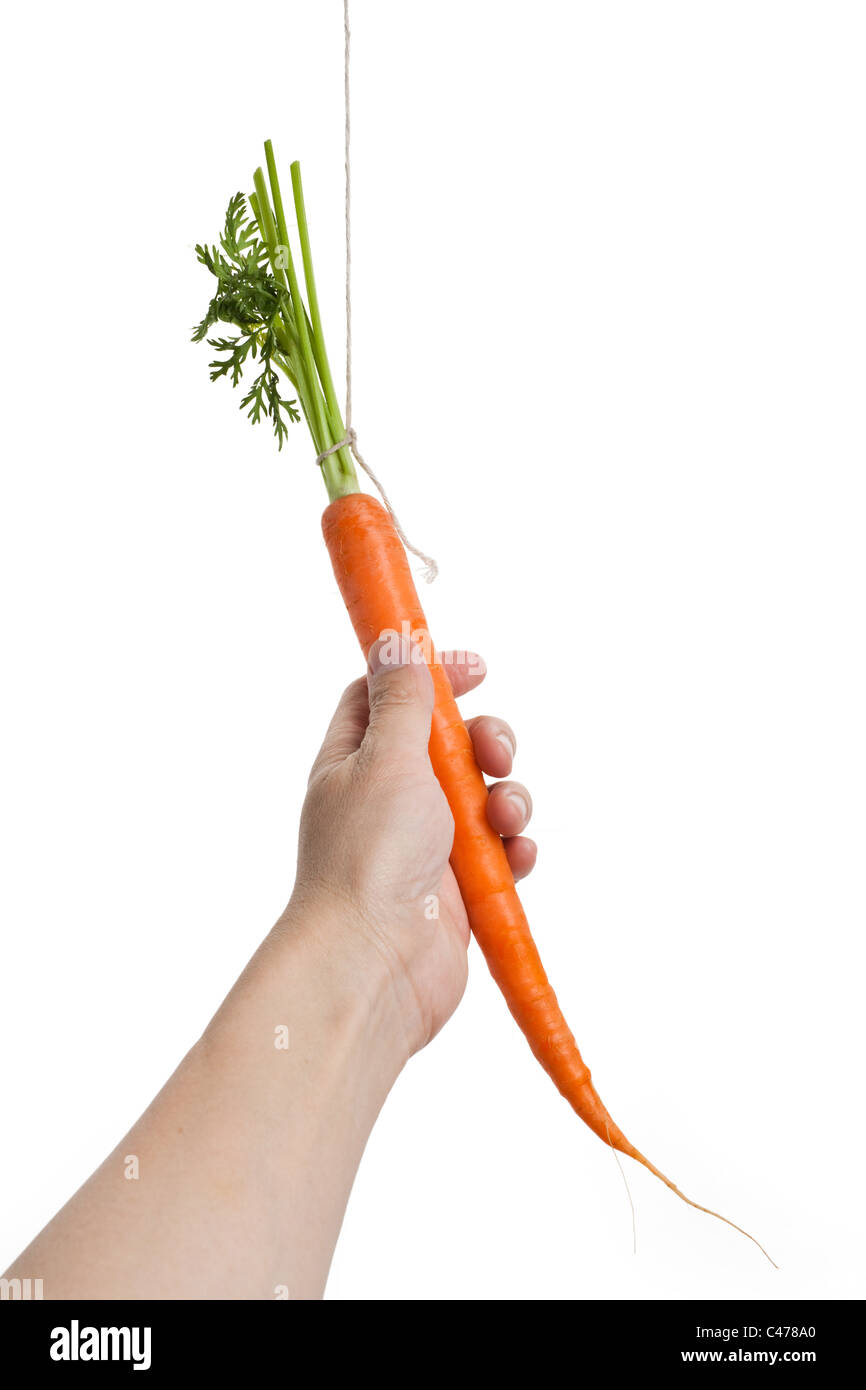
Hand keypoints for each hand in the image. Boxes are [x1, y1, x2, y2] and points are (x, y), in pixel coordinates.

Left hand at [284, 641, 536, 1058]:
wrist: (375, 964)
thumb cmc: (369, 858)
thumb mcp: (385, 758)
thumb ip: (402, 698)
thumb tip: (395, 636)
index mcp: (356, 762)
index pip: (388, 697)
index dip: (431, 675)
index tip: (476, 668)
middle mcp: (388, 800)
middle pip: (450, 744)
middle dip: (486, 741)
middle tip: (495, 755)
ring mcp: (425, 846)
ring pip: (484, 797)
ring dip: (508, 798)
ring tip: (506, 820)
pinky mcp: (458, 889)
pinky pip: (501, 853)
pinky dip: (515, 849)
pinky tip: (517, 856)